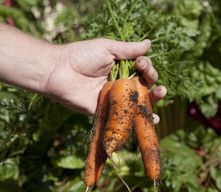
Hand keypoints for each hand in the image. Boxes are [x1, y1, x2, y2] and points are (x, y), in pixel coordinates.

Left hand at [43, 38, 166, 119]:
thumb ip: (129, 49)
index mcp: (121, 67)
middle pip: (144, 85)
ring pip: (138, 101)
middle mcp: (120, 83)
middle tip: (151, 79)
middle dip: (153, 81)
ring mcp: (114, 99)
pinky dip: (140, 119)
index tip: (141, 64)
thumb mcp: (107, 48)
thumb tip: (149, 43)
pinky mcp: (107, 112)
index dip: (147, 67)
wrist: (59, 71)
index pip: (142, 69)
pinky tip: (154, 119)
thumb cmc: (81, 56)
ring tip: (161, 93)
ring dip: (153, 99)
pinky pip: (125, 116)